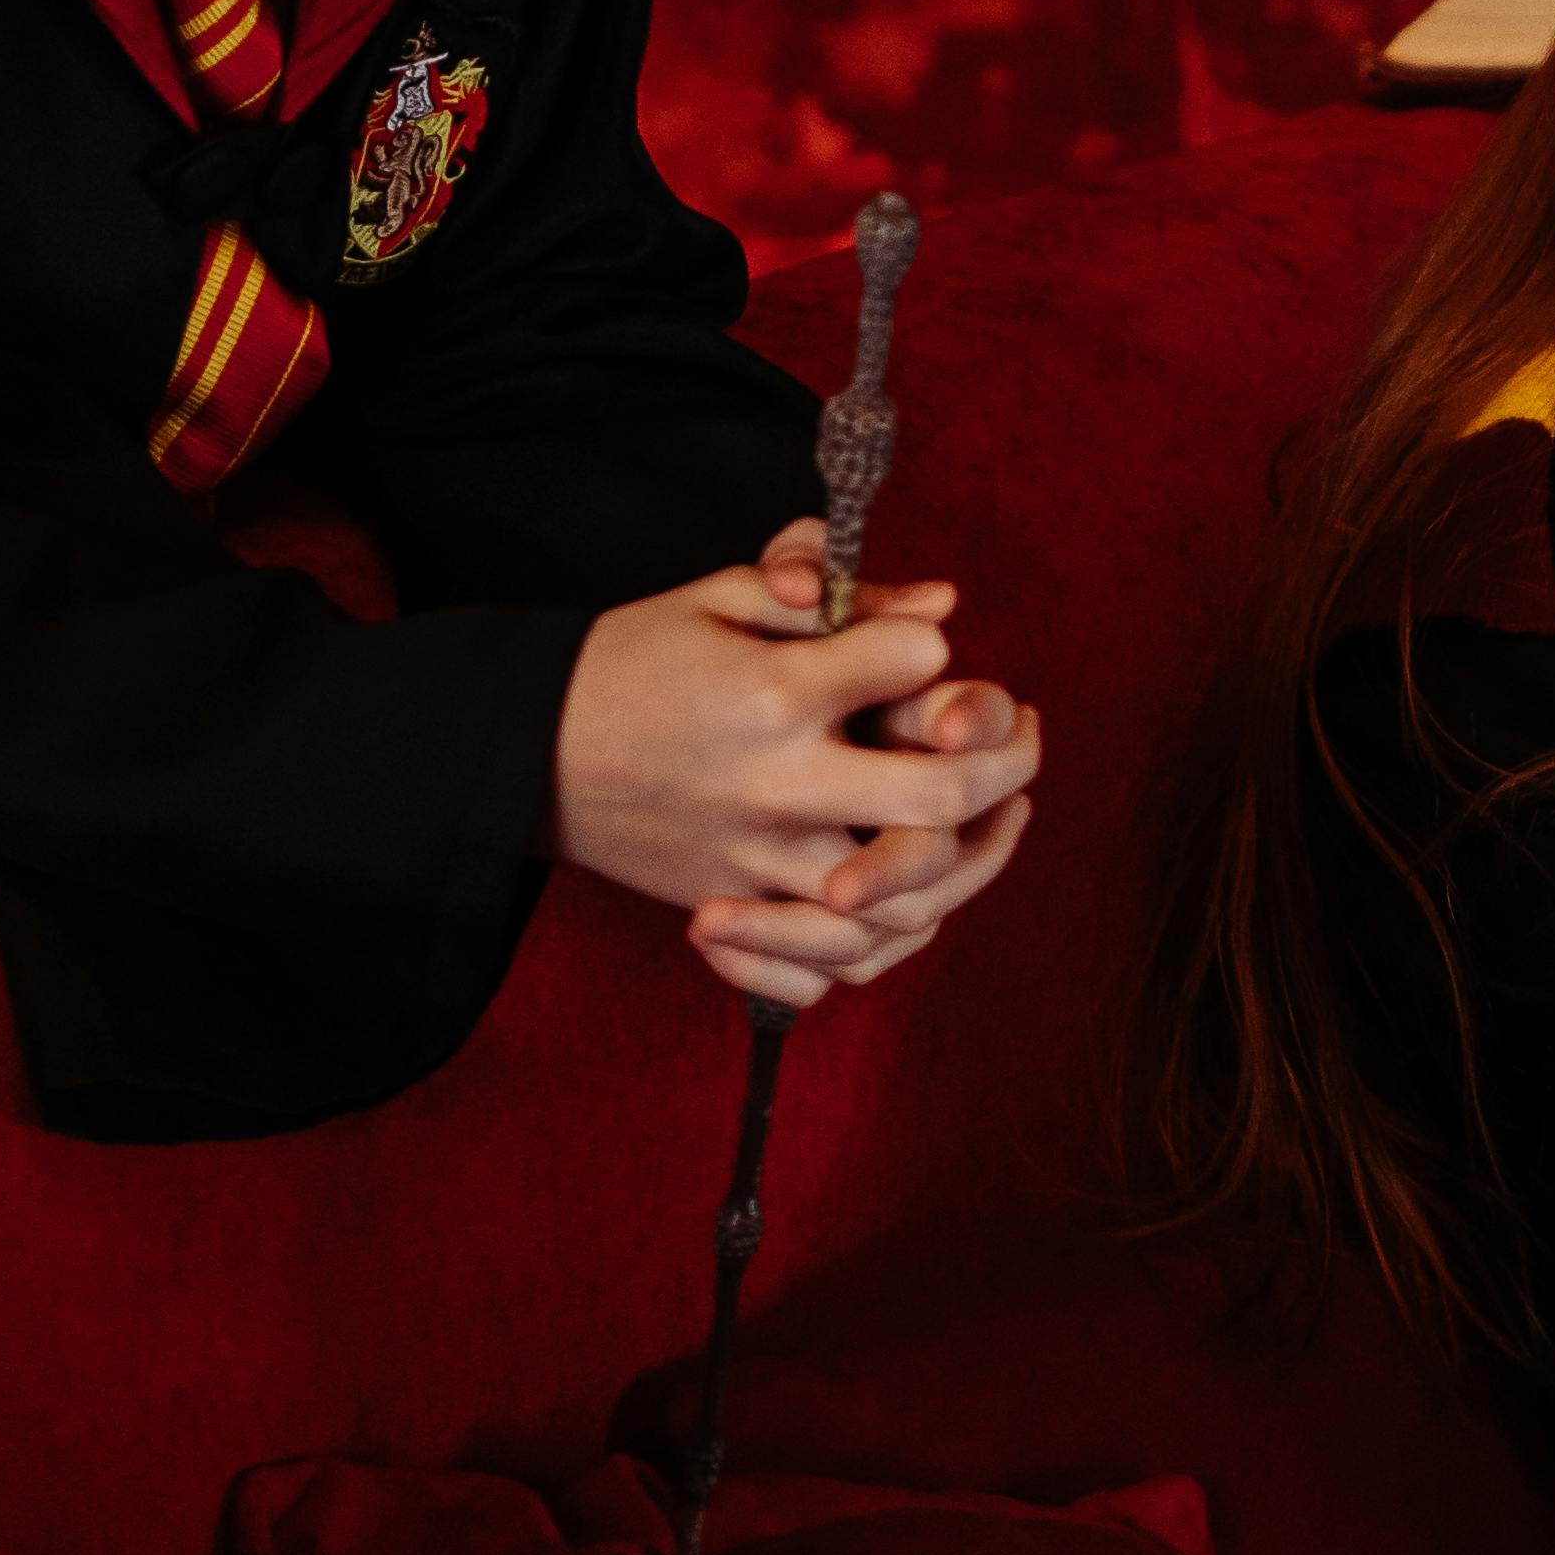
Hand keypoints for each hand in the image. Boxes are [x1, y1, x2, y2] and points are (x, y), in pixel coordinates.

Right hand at [553, 550, 1040, 1015]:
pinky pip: (832, 964)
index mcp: (772, 694)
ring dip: (969, 861)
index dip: (934, 650)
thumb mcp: (720, 594)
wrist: (530, 752)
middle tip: (1024, 731)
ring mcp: (756, 863)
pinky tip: (925, 888)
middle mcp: (774, 788)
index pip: (908, 668)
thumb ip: (830, 590)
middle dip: (1003, 763)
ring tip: (1002, 813)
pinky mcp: (735, 911)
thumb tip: (942, 608)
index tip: (932, 647)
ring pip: (901, 902)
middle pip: (933, 800)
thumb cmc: (636, 657)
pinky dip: (888, 938)